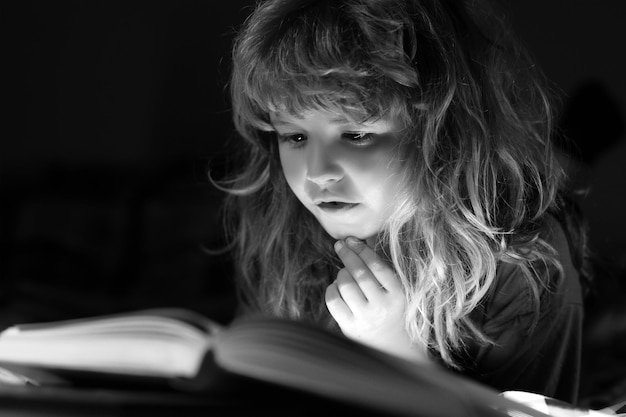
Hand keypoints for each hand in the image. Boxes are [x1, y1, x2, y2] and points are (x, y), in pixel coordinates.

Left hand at [326, 237, 419, 360]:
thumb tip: (360, 241)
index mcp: (398, 295)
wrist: (394, 349)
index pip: (378, 266)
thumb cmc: (393, 312)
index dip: (362, 250)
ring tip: (344, 274)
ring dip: (341, 274)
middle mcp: (382, 306)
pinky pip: (333, 301)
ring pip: (345, 285)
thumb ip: (381, 270)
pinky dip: (332, 289)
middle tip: (340, 245)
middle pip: (359, 273)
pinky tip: (337, 288)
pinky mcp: (350, 327)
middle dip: (347, 254)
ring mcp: (365, 318)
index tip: (352, 240)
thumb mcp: (396, 292)